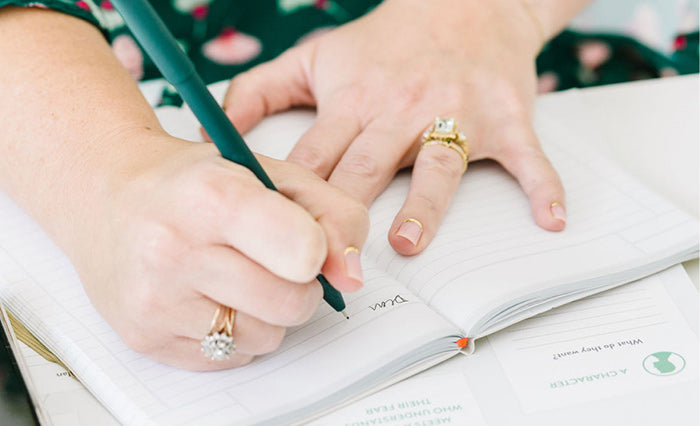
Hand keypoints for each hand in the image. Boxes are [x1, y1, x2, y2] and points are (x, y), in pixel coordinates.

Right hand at [71, 133, 367, 369]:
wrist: (108, 197)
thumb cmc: (195, 183)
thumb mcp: (273, 174)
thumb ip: (333, 215)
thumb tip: (353, 277)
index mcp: (212, 196)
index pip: (302, 252)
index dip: (318, 251)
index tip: (304, 242)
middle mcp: (174, 250)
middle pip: (292, 303)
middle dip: (299, 286)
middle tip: (273, 260)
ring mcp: (155, 301)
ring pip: (266, 337)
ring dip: (268, 313)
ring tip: (237, 276)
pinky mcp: (146, 339)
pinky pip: (230, 358)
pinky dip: (235, 332)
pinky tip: (209, 296)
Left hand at [219, 0, 565, 255]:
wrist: (463, 1)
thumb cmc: (385, 41)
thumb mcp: (314, 57)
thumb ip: (257, 91)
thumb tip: (209, 134)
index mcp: (353, 101)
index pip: (314, 158)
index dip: (291, 201)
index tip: (273, 243)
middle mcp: (401, 110)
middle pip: (366, 168)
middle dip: (346, 217)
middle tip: (330, 267)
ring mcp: (455, 114)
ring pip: (438, 163)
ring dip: (425, 203)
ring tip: (407, 242)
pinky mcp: (505, 117)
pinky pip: (528, 156)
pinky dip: (542, 186)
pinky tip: (550, 220)